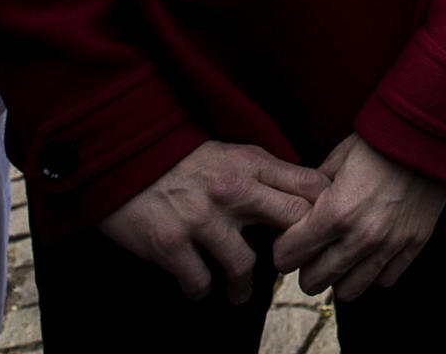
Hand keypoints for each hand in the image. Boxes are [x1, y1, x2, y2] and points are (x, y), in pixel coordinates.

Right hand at [98, 140, 328, 302]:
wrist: (122, 154)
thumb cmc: (182, 157)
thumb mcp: (230, 153)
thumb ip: (265, 173)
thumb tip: (305, 195)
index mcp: (250, 163)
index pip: (308, 186)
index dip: (323, 211)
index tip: (321, 231)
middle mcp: (232, 189)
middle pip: (291, 223)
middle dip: (296, 251)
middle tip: (289, 268)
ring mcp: (201, 218)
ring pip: (244, 266)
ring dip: (242, 287)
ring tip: (238, 293)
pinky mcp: (170, 243)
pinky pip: (198, 282)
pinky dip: (200, 291)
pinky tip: (198, 288)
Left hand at [271, 135, 445, 303]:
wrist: (430, 134)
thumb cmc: (380, 141)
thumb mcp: (337, 158)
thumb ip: (314, 189)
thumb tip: (299, 208)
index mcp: (335, 212)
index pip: (288, 256)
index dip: (283, 248)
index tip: (289, 240)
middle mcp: (361, 237)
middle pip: (313, 280)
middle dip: (306, 267)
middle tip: (312, 251)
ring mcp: (390, 244)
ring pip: (348, 291)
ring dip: (338, 277)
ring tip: (341, 257)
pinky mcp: (414, 244)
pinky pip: (384, 280)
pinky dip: (372, 272)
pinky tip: (370, 253)